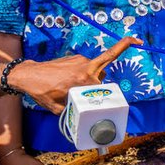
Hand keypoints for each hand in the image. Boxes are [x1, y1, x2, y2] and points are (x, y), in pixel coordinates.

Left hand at [9, 37, 137, 113]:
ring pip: (97, 69)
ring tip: (75, 86)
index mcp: (84, 80)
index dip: (108, 96)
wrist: (28, 75)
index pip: (105, 88)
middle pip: (107, 70)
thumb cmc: (42, 92)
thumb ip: (73, 112)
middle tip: (137, 42)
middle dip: (118, 59)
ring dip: (93, 77)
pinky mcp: (75, 57)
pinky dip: (84, 72)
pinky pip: (86, 66)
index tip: (122, 83)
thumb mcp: (59, 108)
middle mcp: (86, 67)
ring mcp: (81, 60)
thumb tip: (80, 123)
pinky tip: (69, 80)